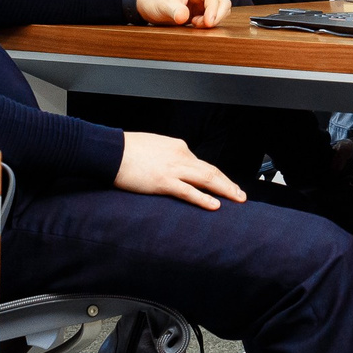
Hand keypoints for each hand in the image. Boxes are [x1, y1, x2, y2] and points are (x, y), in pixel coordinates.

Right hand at [115, 131, 245, 209]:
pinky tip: (215, 205)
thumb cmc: (127, 149)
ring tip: (237, 199)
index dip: (217, 177)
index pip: (202, 164)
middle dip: (228, 184)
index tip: (226, 186)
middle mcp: (181, 155)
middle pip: (211, 171)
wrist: (111, 150)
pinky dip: (204, 198)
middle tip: (241, 195)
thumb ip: (168, 156)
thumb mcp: (154, 147)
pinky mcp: (163, 181)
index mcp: (179, 147)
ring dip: (225, 190)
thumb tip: (174, 167)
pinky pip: (188, 191)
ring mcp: (173, 168)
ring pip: (207, 179)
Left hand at [134, 0, 230, 27]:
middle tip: (205, 25)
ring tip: (196, 25)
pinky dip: (208, 23)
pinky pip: (212, 16)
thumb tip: (185, 17)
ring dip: (213, 19)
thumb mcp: (162, 4)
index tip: (209, 23)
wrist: (145, 3)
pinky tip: (195, 26)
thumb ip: (174, 10)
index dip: (213, 9)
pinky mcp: (199, 10)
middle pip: (221, 1)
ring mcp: (201, 0)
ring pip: (220, 9)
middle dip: (217, 14)